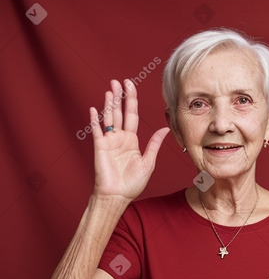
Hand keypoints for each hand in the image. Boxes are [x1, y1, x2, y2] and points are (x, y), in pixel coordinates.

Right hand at [90, 79, 169, 200]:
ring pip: (109, 118)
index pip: (132, 115)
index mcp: (131, 140)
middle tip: (118, 81)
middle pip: (119, 112)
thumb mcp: (148, 163)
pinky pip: (97, 131)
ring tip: (110, 90)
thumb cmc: (132, 184)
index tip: (131, 85)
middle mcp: (119, 138)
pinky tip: (94, 109)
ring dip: (109, 104)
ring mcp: (109, 141)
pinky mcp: (100, 147)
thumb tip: (164, 129)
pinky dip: (95, 120)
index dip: (132, 100)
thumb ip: (153, 144)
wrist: (117, 196)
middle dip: (119, 96)